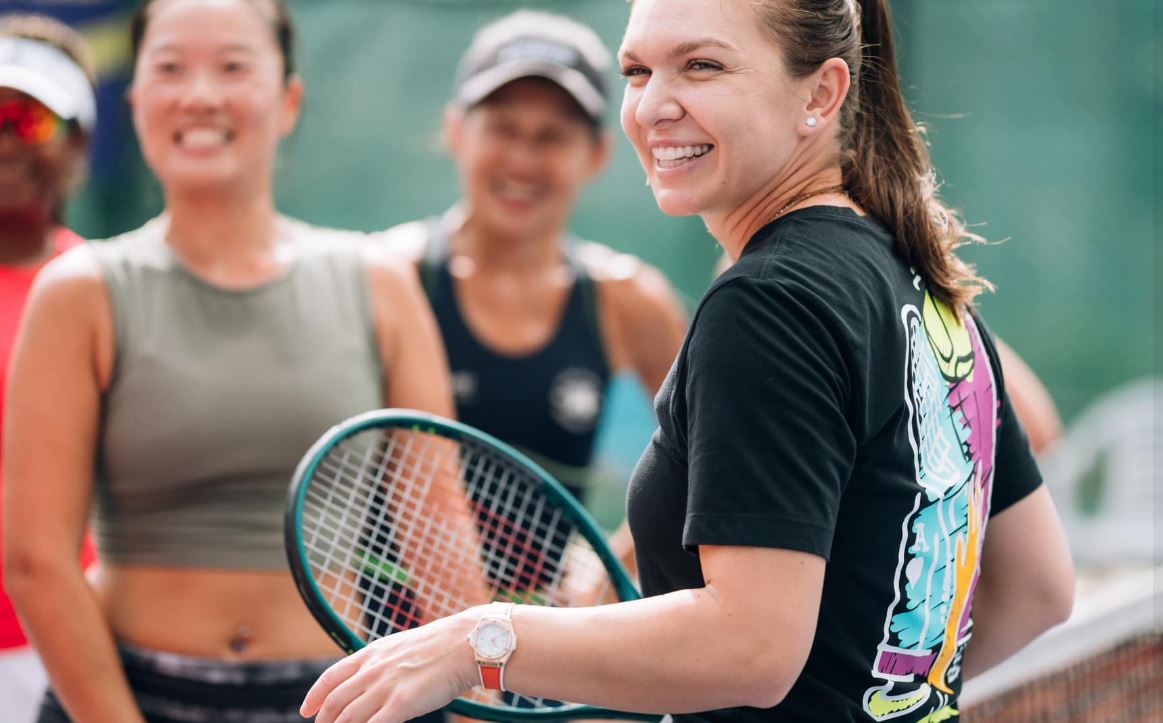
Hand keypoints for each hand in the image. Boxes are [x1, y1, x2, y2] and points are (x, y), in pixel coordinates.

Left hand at [302, 609, 480, 722]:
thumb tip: (374, 676)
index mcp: (372, 653)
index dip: (314, 696)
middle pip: (335, 702)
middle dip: (325, 721)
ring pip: (348, 718)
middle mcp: (373, 670)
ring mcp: (385, 687)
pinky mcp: (401, 703)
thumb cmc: (441, 646)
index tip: (307, 710)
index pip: (331, 677)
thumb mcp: (401, 646)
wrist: (465, 643)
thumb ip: (383, 662)